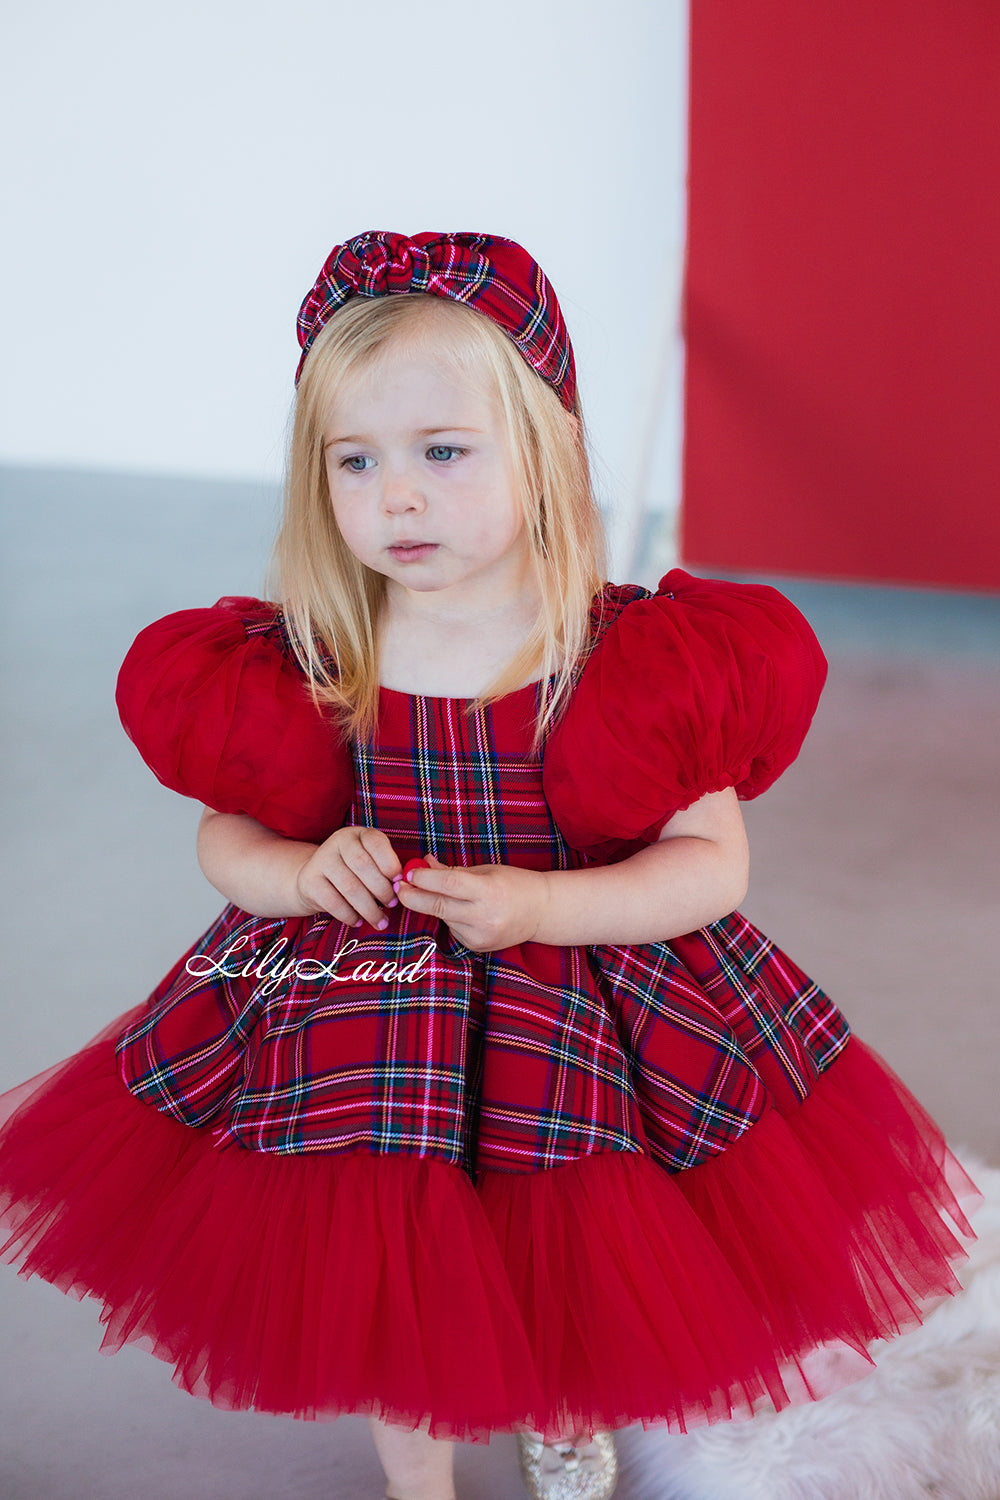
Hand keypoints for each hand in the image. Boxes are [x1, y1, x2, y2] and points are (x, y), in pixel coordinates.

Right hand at [294, 826, 401, 929]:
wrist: (313, 879)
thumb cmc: (352, 872)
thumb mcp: (369, 862)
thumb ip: (385, 868)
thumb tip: (402, 887)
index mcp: (358, 834)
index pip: (375, 842)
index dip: (390, 862)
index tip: (399, 881)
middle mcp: (338, 842)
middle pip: (363, 865)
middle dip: (382, 889)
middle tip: (392, 904)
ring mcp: (321, 860)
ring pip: (350, 886)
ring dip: (369, 908)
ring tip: (380, 920)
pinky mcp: (310, 881)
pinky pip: (333, 902)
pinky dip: (349, 915)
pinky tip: (359, 922)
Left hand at [395, 854, 549, 952]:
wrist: (541, 912)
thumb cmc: (513, 884)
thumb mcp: (485, 870)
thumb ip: (452, 871)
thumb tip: (422, 863)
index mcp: (488, 891)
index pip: (448, 885)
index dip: (424, 879)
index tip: (408, 873)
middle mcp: (484, 916)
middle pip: (437, 906)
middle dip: (414, 896)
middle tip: (399, 887)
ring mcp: (481, 935)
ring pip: (443, 918)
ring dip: (435, 905)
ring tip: (449, 895)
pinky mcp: (477, 947)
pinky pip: (453, 930)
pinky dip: (451, 919)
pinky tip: (466, 912)